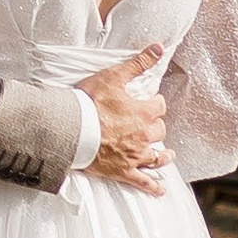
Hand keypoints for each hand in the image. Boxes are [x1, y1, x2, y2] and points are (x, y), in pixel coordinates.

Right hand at [82, 44, 168, 192]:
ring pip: (157, 157)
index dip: (154, 103)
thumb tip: (158, 47)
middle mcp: (143, 135)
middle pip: (159, 130)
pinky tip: (160, 190)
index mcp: (142, 112)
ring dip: (163, 156)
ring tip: (168, 155)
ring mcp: (134, 155)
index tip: (148, 102)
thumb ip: (137, 63)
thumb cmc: (88, 102)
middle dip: (155, 126)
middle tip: (148, 125)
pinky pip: (142, 181)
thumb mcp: (113, 77)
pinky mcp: (122, 171)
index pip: (159, 106)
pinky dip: (153, 186)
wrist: (69, 129)